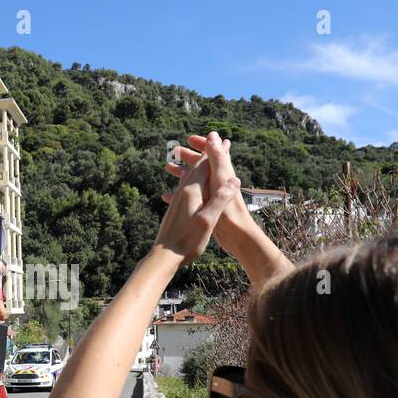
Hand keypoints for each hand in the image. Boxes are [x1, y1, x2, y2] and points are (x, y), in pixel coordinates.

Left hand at [154, 131, 240, 262]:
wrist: (164, 256)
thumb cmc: (187, 241)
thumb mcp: (207, 221)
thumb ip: (220, 200)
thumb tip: (234, 180)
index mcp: (192, 192)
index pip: (205, 166)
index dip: (216, 153)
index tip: (224, 141)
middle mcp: (183, 192)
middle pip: (196, 168)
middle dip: (207, 156)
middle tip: (216, 144)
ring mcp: (177, 200)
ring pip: (188, 176)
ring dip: (197, 166)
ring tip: (203, 159)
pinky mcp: (174, 208)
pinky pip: (183, 187)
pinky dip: (191, 180)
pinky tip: (190, 185)